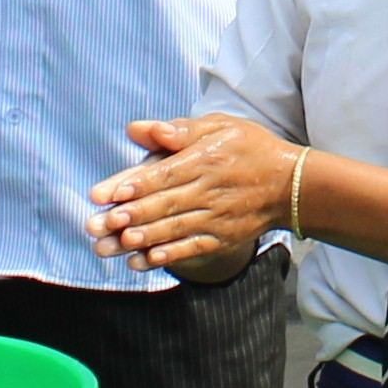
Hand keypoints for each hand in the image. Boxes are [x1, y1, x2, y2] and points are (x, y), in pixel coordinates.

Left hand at [85, 114, 293, 285]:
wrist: (291, 185)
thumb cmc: (249, 148)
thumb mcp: (220, 126)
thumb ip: (179, 129)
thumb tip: (140, 129)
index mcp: (205, 159)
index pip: (163, 174)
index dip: (132, 185)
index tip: (101, 194)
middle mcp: (209, 190)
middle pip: (163, 205)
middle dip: (127, 216)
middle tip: (96, 224)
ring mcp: (216, 218)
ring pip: (173, 229)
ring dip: (140, 239)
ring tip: (110, 245)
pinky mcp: (222, 239)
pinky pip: (191, 249)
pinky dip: (168, 256)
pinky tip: (142, 260)